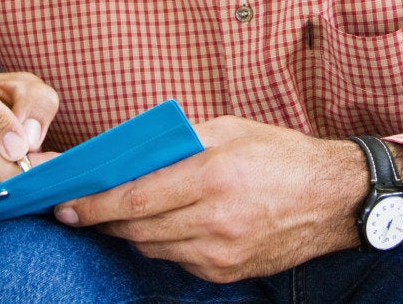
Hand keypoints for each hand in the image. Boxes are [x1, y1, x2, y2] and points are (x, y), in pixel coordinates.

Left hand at [55, 116, 367, 282]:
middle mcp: (215, 220)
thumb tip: (133, 154)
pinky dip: (162, 244)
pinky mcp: (228, 272)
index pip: (136, 199)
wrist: (334, 199)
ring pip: (153, 249)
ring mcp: (222, 252)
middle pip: (137, 229)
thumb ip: (178, 142)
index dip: (95, 206)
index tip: (68, 207)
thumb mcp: (230, 130)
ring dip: (131, 233)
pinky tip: (165, 227)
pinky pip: (178, 260)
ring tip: (121, 216)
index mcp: (214, 177)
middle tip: (81, 213)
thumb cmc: (282, 156)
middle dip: (103, 221)